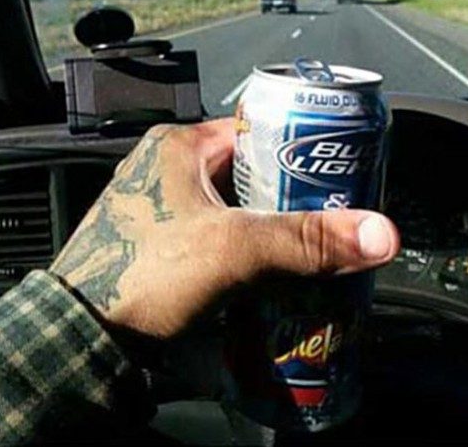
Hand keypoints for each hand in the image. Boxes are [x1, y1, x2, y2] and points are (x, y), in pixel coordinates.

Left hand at [50, 119, 399, 338]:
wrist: (86, 336)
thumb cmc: (144, 273)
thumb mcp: (234, 247)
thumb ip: (307, 240)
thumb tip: (380, 233)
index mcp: (179, 145)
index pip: (257, 131)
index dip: (299, 149)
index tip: (333, 172)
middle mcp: (167, 169)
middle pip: (249, 173)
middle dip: (288, 194)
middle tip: (327, 215)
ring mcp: (163, 206)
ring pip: (233, 206)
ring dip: (266, 224)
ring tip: (305, 243)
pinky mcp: (162, 241)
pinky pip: (216, 232)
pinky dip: (243, 245)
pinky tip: (267, 267)